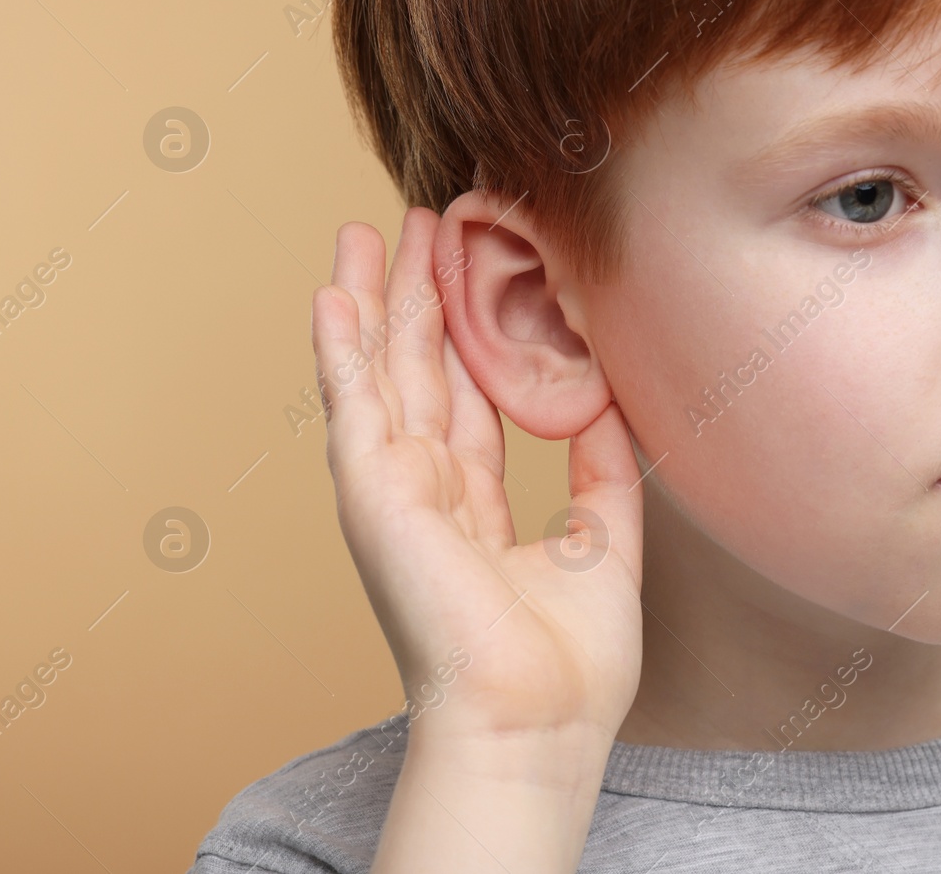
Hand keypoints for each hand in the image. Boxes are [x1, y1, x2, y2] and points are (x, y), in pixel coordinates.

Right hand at [310, 207, 643, 764]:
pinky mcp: (373, 494)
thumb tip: (605, 400)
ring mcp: (394, 491)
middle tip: (421, 222)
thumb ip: (599, 466)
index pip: (468, 398)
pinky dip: (341, 346)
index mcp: (473, 506)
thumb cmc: (570, 660)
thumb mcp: (602, 538)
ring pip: (381, 373)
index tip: (479, 268)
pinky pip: (354, 405)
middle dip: (419, 296)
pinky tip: (335, 291)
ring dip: (374, 300)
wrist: (538, 718)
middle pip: (419, 372)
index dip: (471, 333)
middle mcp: (427, 491)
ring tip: (370, 230)